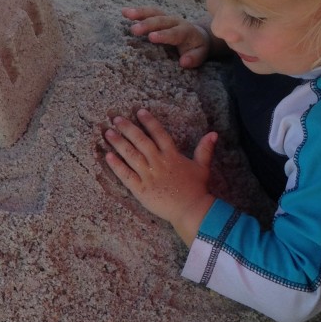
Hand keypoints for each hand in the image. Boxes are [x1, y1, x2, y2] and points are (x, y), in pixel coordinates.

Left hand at [104, 108, 216, 244]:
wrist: (191, 210)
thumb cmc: (197, 189)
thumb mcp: (202, 167)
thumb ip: (205, 149)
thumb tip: (213, 133)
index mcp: (172, 156)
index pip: (159, 134)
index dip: (149, 122)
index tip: (139, 111)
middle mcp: (159, 163)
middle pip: (141, 141)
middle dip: (128, 128)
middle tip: (116, 119)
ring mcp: (149, 176)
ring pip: (131, 155)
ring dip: (119, 143)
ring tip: (108, 133)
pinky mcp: (141, 190)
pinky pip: (126, 175)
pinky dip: (116, 165)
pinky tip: (107, 156)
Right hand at [123, 7, 210, 67]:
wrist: (198, 35)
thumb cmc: (196, 47)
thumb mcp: (200, 54)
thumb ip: (194, 58)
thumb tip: (184, 62)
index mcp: (186, 31)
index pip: (174, 33)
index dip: (163, 35)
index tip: (151, 37)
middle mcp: (175, 21)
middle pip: (161, 21)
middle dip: (147, 24)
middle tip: (134, 30)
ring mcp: (166, 17)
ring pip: (153, 13)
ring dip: (139, 13)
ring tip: (125, 13)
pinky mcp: (158, 17)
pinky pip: (148, 12)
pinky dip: (136, 12)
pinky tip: (124, 11)